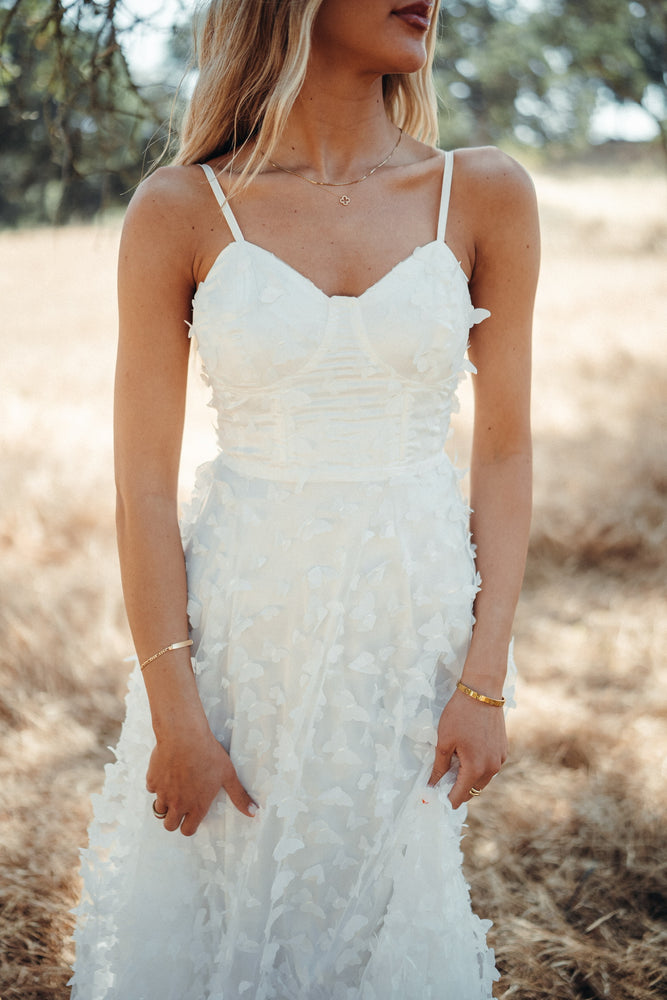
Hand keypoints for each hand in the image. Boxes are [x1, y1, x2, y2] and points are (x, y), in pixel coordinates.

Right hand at [146, 724, 257, 835]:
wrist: (184, 736)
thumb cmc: (208, 754)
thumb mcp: (228, 775)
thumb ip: (239, 796)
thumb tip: (254, 812)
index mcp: (197, 806)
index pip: (188, 830)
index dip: (189, 826)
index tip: (192, 817)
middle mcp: (178, 804)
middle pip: (170, 826)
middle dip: (175, 820)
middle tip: (181, 807)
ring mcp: (163, 793)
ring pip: (159, 810)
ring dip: (165, 804)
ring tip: (174, 791)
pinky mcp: (152, 780)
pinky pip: (152, 789)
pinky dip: (157, 784)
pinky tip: (167, 773)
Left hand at [427, 688, 507, 808]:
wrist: (482, 692)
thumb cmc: (459, 715)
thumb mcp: (444, 741)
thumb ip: (439, 767)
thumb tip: (432, 785)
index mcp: (475, 769)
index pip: (460, 796)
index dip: (446, 800)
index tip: (435, 799)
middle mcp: (491, 768)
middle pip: (473, 791)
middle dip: (458, 790)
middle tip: (442, 782)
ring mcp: (500, 759)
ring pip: (483, 780)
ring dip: (469, 779)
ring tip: (454, 767)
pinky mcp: (503, 750)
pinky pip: (490, 767)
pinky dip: (479, 768)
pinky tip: (467, 755)